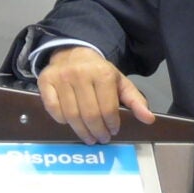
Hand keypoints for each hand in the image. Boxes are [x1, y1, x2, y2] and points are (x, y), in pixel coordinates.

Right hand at [36, 47, 155, 143]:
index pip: (108, 109)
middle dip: (97, 131)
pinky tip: (70, 123)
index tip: (112, 131)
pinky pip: (53, 109)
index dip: (111, 124)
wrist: (73, 53)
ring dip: (81, 131)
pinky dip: (62, 120)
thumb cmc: (98, 72)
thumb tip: (149, 119)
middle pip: (89, 114)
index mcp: (102, 74)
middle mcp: (80, 74)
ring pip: (71, 115)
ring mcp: (60, 78)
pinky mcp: (45, 81)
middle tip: (100, 139)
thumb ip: (135, 101)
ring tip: (88, 137)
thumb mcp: (120, 83)